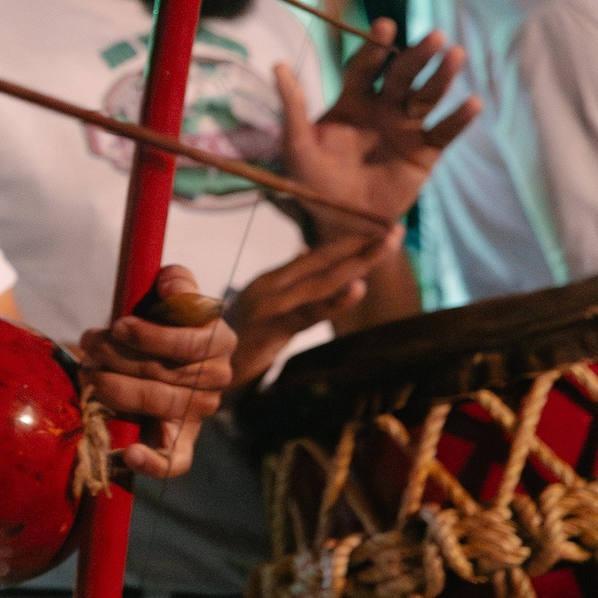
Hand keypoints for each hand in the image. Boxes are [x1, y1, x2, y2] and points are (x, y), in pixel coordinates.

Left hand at [77, 266, 236, 478]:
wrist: (158, 357)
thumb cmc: (160, 322)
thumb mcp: (169, 297)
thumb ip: (176, 285)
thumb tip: (173, 283)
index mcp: (219, 342)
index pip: (193, 343)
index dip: (152, 336)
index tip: (118, 325)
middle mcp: (215, 380)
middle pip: (166, 374)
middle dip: (119, 359)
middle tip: (88, 347)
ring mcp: (198, 413)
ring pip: (160, 405)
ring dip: (117, 390)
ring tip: (88, 374)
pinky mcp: (181, 442)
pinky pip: (175, 461)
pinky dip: (152, 462)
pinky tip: (128, 454)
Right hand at [229, 229, 404, 382]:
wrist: (200, 368)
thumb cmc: (235, 338)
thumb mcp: (263, 306)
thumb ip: (289, 282)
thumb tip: (311, 254)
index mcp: (274, 280)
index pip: (320, 256)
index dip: (353, 242)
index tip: (385, 229)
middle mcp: (272, 287)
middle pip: (326, 264)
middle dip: (364, 247)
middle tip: (397, 231)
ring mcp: (271, 306)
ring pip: (323, 282)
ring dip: (358, 263)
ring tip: (386, 246)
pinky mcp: (272, 330)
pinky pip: (309, 314)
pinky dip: (335, 301)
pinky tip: (358, 288)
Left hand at [278, 24, 477, 239]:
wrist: (338, 222)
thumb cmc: (312, 181)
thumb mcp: (297, 145)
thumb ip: (292, 107)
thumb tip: (276, 65)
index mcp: (352, 100)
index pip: (366, 66)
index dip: (374, 47)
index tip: (383, 26)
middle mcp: (383, 107)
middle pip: (403, 74)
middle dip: (417, 55)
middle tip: (433, 36)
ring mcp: (406, 128)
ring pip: (428, 96)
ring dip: (442, 76)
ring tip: (455, 55)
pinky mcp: (425, 152)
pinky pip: (444, 132)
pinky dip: (459, 119)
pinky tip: (472, 103)